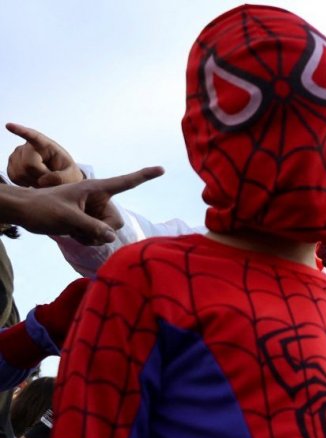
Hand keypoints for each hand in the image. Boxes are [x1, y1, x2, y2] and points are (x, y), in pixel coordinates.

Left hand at [2, 167, 163, 244]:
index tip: (162, 169)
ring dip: (91, 237)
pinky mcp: (87, 222)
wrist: (24, 212)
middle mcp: (97, 199)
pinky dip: (86, 239)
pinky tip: (72, 233)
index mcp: (94, 189)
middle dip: (101, 230)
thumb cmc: (42, 208)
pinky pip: (97, 236)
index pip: (125, 182)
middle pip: (115, 221)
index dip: (144, 176)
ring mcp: (92, 212)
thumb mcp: (68, 218)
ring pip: (106, 232)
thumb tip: (110, 237)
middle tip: (80, 230)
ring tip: (72, 230)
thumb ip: (92, 228)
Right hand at [6, 124, 83, 187]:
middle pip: (28, 165)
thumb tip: (43, 181)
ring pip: (20, 173)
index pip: (33, 136)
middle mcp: (28, 147)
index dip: (20, 131)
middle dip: (40, 176)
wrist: (59, 178)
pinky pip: (14, 177)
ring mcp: (17, 155)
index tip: (9, 125)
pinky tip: (34, 180)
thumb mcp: (73, 176)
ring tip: (43, 178)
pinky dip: (25, 183)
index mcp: (46, 145)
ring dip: (33, 181)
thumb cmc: (67, 174)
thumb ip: (63, 178)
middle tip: (50, 177)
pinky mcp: (11, 165)